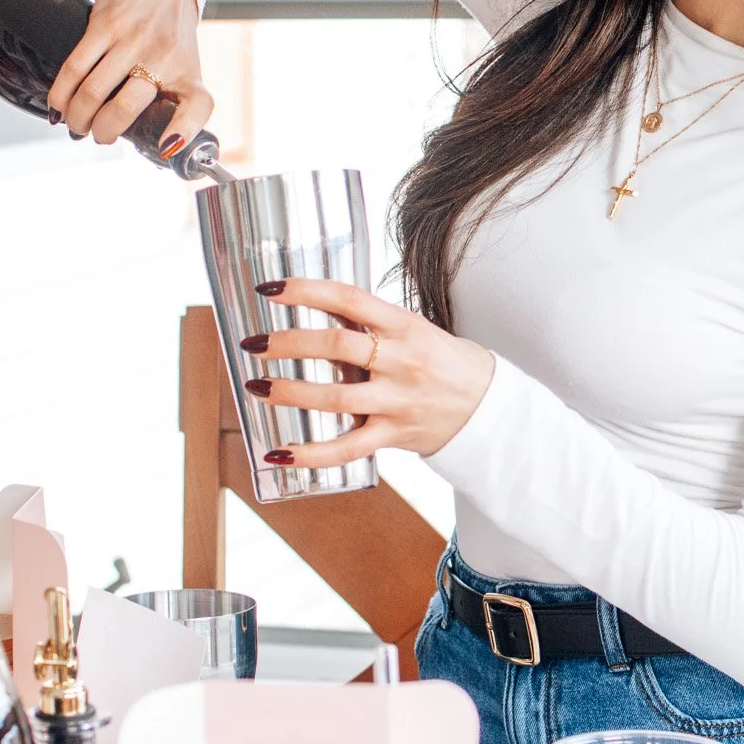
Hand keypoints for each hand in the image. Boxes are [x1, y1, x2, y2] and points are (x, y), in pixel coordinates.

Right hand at [47, 0, 209, 148]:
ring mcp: (134, 40)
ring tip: (75, 122)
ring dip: (77, 116)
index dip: (182, 133)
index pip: (197, 107)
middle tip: (95, 135)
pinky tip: (58, 103)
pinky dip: (61, 92)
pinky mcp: (106, 24)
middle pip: (124, 109)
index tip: (163, 149)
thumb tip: (143, 137)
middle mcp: (164, 58)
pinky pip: (76, 66)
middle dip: (101, 132)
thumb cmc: (171, 28)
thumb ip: (169, 97)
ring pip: (93, 91)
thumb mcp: (184, 65)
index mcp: (188, 73)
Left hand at [241, 279, 494, 466]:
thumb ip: (372, 324)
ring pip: (336, 397)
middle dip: (288, 343)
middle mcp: (401, 360)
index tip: (270, 289)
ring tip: (256, 387)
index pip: (349, 299)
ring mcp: (397, 400)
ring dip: (289, 392)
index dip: (306, 291)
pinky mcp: (394, 435)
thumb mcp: (416, 329)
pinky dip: (309, 455)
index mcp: (405, 325)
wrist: (488, 407)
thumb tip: (319, 308)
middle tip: (255, 344)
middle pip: (337, 345)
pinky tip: (278, 453)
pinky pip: (346, 448)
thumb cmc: (447, 362)